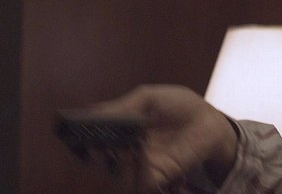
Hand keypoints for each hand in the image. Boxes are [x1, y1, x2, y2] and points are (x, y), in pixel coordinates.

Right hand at [82, 84, 237, 192]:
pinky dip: (135, 167)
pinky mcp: (156, 178)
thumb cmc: (179, 107)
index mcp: (117, 134)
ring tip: (122, 145)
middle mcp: (123, 155)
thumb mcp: (149, 98)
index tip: (72, 133)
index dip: (76, 141)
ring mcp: (139, 169)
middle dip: (91, 156)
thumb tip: (91, 112)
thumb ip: (123, 106)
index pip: (88, 144)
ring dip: (115, 162)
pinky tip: (138, 150)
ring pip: (114, 177)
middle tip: (95, 143)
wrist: (209, 120)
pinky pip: (138, 181)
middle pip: (95, 165)